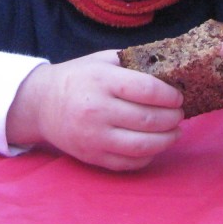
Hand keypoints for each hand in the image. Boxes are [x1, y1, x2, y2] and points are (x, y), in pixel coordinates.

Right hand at [5, 50, 183, 170]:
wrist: (42, 104)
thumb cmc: (79, 78)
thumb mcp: (103, 60)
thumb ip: (133, 63)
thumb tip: (172, 72)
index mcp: (102, 81)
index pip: (147, 90)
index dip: (170, 96)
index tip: (178, 97)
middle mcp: (97, 110)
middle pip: (148, 119)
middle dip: (173, 118)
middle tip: (180, 114)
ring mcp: (94, 137)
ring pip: (142, 145)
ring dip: (167, 140)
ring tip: (175, 132)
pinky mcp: (92, 157)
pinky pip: (128, 163)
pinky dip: (148, 156)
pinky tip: (155, 145)